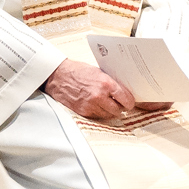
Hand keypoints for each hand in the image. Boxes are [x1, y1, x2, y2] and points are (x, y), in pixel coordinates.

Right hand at [44, 58, 172, 122]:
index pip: (126, 99)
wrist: (59, 76)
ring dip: (110, 111)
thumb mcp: (98, 72)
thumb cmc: (79, 71)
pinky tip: (97, 105)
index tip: (130, 102)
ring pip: (109, 115)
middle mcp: (99, 96)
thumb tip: (124, 90)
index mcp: (106, 83)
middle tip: (119, 103)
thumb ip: (111, 82)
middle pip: (119, 110)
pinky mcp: (84, 112)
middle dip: (120, 107)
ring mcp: (91, 105)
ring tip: (107, 103)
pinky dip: (100, 112)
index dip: (130, 102)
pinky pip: (98, 116)